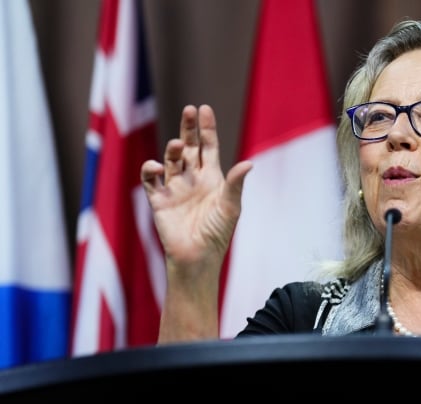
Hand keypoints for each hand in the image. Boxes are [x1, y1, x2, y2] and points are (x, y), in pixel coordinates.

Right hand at [141, 104, 252, 273]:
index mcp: (212, 178)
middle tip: (189, 110)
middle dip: (188, 128)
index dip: (206, 129)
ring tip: (179, 144)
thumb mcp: (230, 207)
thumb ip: (235, 184)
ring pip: (171, 160)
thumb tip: (249, 163)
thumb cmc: (217, 233)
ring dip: (173, 149)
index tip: (204, 109)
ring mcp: (175, 188)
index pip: (208, 147)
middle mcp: (193, 179)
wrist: (197, 257)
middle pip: (190, 147)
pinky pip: (151, 180)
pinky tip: (156, 166)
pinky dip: (151, 170)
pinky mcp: (159, 199)